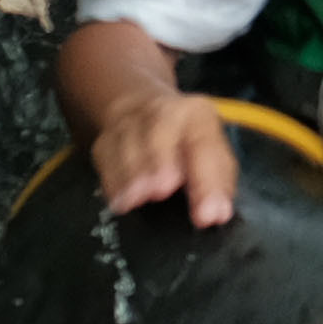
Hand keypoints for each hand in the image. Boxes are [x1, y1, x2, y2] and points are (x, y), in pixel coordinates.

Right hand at [91, 89, 238, 225]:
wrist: (142, 109)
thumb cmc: (186, 141)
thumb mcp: (213, 155)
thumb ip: (219, 184)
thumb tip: (218, 213)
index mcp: (198, 115)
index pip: (205, 147)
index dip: (206, 182)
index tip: (206, 214)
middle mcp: (163, 112)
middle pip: (159, 134)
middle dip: (160, 163)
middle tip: (161, 192)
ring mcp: (130, 122)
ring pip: (127, 145)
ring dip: (131, 176)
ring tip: (136, 200)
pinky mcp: (104, 138)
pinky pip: (105, 158)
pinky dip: (112, 181)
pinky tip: (120, 200)